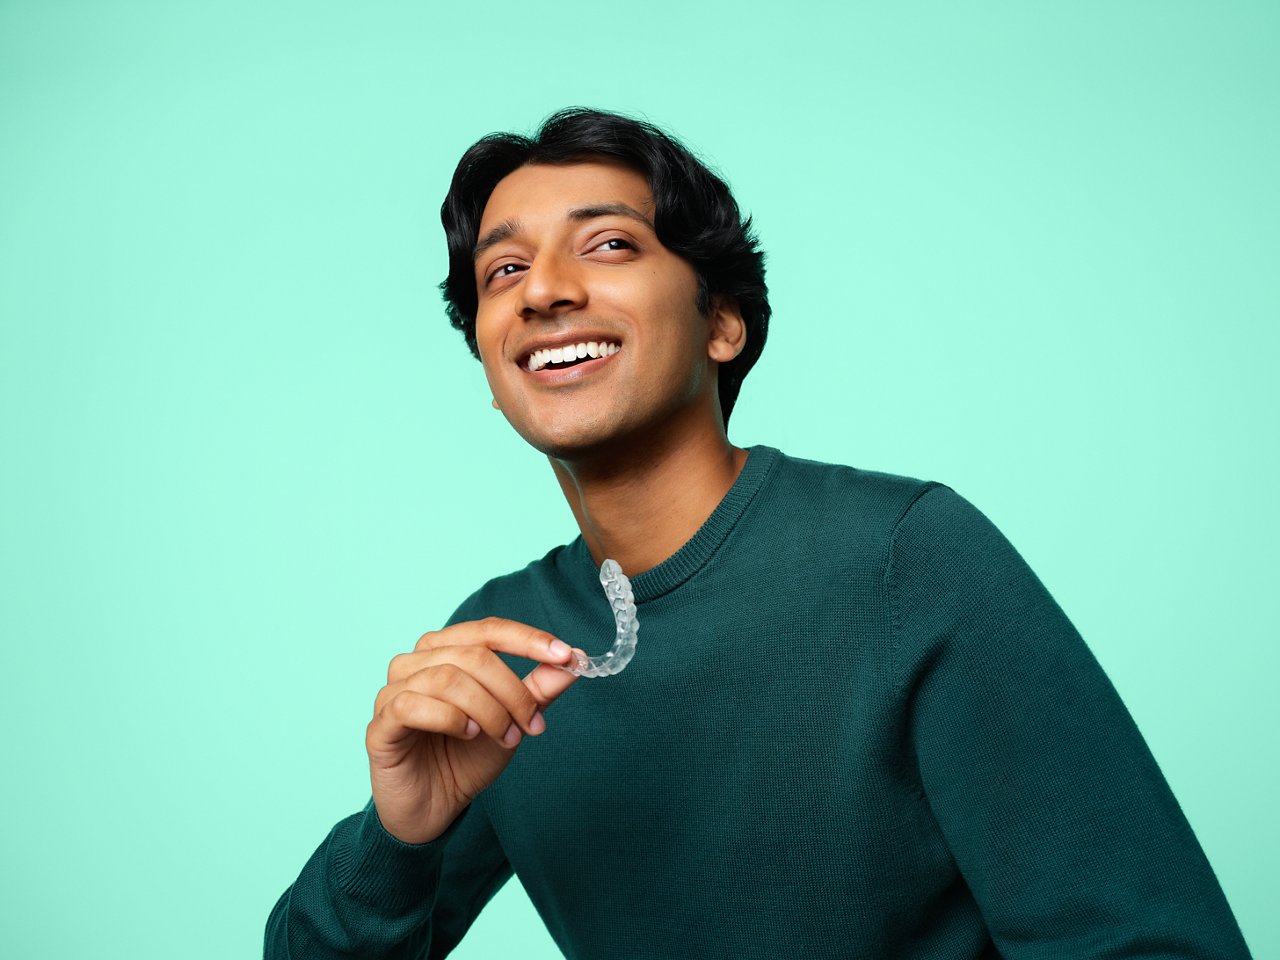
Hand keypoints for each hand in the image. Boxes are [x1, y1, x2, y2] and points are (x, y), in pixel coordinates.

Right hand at [366, 617, 577, 844]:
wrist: (434, 809)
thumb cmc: (466, 758)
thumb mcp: (512, 722)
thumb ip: (537, 691)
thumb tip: (573, 661)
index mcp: (445, 651)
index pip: (488, 630)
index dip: (528, 639)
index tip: (565, 656)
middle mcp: (414, 662)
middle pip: (473, 655)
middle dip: (512, 691)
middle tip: (532, 725)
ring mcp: (392, 691)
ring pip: (447, 678)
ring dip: (488, 710)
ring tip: (505, 737)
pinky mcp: (379, 724)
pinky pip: (413, 704)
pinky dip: (451, 718)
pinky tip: (468, 735)